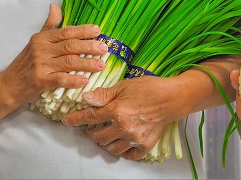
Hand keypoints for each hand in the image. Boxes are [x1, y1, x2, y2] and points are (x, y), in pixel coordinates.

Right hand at [0, 3, 107, 105]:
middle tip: (104, 48)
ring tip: (101, 65)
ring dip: (86, 63)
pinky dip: (73, 80)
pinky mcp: (40, 81)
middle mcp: (41, 49)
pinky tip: (85, 80)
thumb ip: (49, 25)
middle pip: (69, 46)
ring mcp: (41, 65)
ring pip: (68, 62)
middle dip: (89, 47)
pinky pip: (60, 79)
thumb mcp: (36, 41)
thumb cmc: (25, 63)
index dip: (83, 31)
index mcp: (42, 38)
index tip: (98, 30)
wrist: (9, 85)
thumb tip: (55, 5)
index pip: (66, 32)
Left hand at [62, 76, 184, 159]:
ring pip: (110, 148)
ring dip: (104, 142)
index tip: (67, 120)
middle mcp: (124, 127)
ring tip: (105, 134)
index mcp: (117, 110)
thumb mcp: (125, 86)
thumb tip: (86, 98)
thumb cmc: (150, 88)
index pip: (90, 117)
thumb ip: (104, 95)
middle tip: (92, 126)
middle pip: (98, 137)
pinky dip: (121, 151)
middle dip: (90, 132)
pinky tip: (120, 143)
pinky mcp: (145, 145)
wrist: (173, 98)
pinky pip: (128, 155)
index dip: (75, 119)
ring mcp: (134, 138)